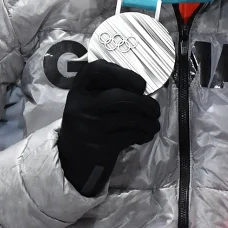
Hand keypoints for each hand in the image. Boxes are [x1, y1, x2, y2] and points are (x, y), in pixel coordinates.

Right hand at [57, 60, 161, 195]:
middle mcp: (80, 106)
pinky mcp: (99, 146)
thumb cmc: (89, 122)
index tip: (141, 85)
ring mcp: (89, 127)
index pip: (96, 71)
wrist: (72, 157)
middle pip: (119, 97)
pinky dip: (144, 134)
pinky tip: (145, 135)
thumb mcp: (90, 101)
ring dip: (149, 121)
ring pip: (129, 119)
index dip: (123, 73)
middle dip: (144, 103)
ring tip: (154, 124)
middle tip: (155, 110)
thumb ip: (108, 89)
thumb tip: (141, 89)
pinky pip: (130, 136)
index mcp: (78, 90)